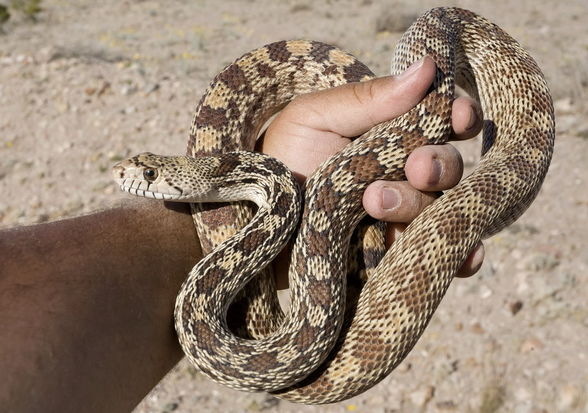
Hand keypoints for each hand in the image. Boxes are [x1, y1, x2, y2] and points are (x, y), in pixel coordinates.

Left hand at [258, 56, 484, 281]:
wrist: (252, 217)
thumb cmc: (280, 159)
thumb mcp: (313, 119)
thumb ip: (366, 99)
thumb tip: (426, 66)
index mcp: (389, 136)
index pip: (440, 124)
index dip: (459, 118)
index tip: (458, 117)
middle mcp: (402, 175)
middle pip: (446, 169)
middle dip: (438, 166)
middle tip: (415, 168)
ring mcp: (400, 217)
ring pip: (438, 211)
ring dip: (417, 206)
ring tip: (372, 203)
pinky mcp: (392, 256)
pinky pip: (437, 257)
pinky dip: (460, 258)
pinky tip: (463, 257)